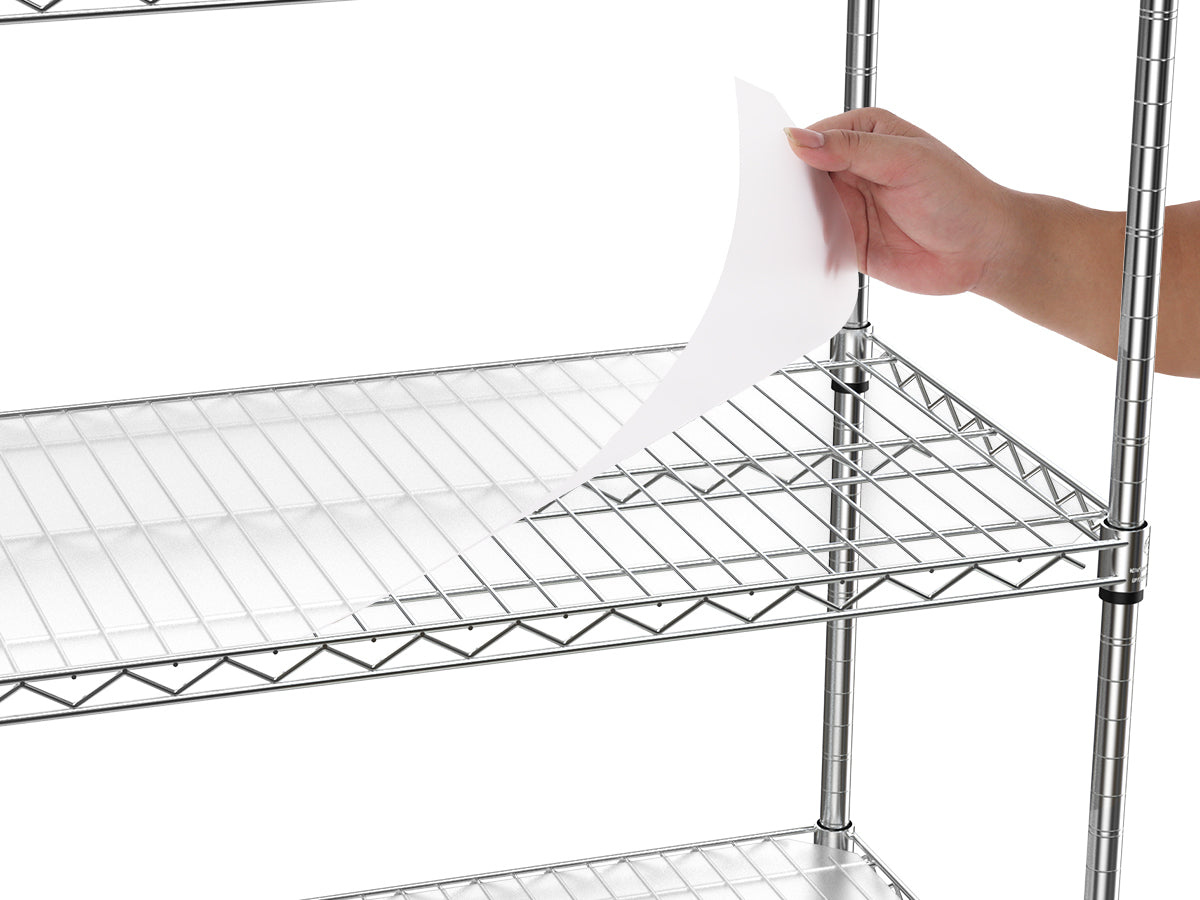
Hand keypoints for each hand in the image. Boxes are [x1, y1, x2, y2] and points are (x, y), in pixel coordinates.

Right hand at [786, 108, 1015, 296]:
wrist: (983, 251)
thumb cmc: (959, 197)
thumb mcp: (904, 160)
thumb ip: (852, 148)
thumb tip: (801, 138)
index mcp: (865, 134)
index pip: (813, 138)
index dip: (792, 152)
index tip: (774, 168)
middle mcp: (853, 169)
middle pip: (803, 176)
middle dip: (788, 189)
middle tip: (775, 202)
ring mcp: (850, 206)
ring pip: (806, 210)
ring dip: (796, 220)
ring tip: (787, 228)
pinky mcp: (849, 242)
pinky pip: (816, 243)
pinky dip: (806, 247)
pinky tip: (802, 250)